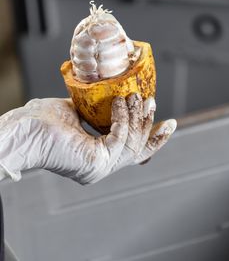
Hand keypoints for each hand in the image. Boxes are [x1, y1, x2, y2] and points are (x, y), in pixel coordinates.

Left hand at [0, 95, 175, 184]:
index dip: (152, 137)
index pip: (132, 150)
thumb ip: (97, 112)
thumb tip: (114, 97)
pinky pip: (119, 138)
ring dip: (136, 117)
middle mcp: (100, 166)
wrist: (25, 129)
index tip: (166, 122)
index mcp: (96, 156)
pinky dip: (122, 118)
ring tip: (134, 97)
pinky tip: (118, 102)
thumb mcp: (78, 113)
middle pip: (138, 149)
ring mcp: (99, 167)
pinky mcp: (97, 162)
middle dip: (148, 124)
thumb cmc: (43, 121)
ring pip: (132, 144)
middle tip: (151, 101)